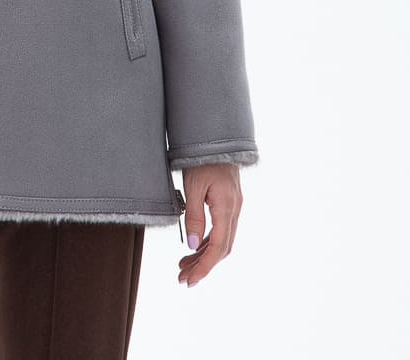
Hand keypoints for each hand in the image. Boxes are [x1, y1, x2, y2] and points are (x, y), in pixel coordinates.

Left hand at [177, 163, 242, 287]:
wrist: (216, 137)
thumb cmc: (202, 158)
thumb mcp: (193, 186)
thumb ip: (193, 216)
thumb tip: (191, 245)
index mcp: (227, 208)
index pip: (218, 247)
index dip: (204, 267)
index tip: (190, 280)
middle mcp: (234, 210)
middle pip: (221, 248)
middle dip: (203, 265)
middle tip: (183, 277)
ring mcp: (234, 206)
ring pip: (222, 240)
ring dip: (204, 255)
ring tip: (183, 265)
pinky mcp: (229, 202)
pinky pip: (221, 228)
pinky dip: (207, 241)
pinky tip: (194, 246)